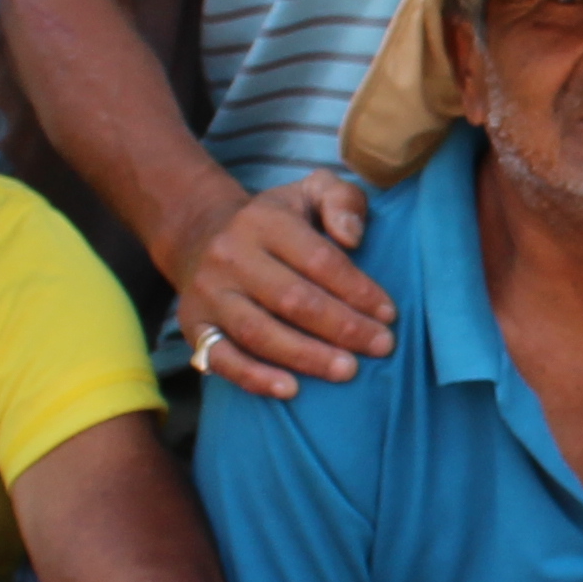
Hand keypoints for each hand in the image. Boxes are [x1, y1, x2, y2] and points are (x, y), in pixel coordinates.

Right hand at [168, 168, 394, 395]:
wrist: (201, 235)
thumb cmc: (275, 221)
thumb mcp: (310, 192)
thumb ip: (342, 201)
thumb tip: (353, 237)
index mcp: (264, 221)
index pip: (319, 260)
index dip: (358, 290)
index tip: (389, 314)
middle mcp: (231, 256)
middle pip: (292, 299)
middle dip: (342, 327)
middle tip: (380, 346)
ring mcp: (209, 293)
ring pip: (258, 331)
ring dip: (307, 356)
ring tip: (347, 370)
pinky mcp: (193, 325)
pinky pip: (221, 358)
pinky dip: (254, 378)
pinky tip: (290, 390)